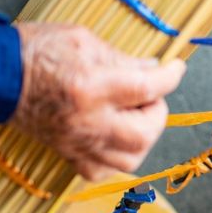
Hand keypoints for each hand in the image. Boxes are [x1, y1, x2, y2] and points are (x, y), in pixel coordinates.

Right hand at [12, 23, 185, 180]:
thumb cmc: (35, 52)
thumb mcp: (84, 41)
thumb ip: (123, 58)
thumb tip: (154, 67)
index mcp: (92, 86)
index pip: (147, 87)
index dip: (170, 76)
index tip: (176, 68)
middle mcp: (87, 120)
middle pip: (144, 133)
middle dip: (158, 112)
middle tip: (149, 94)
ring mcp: (77, 142)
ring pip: (130, 158)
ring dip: (143, 136)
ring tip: (135, 115)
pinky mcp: (67, 153)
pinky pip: (102, 171)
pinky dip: (117, 156)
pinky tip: (115, 135)